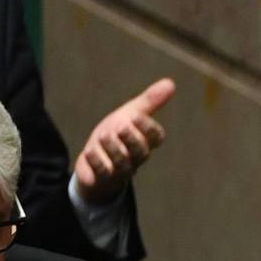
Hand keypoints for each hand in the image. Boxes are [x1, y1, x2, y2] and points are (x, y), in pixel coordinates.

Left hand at [72, 78, 174, 202]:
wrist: (94, 161)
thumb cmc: (117, 136)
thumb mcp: (130, 115)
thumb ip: (149, 102)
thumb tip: (170, 83)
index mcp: (145, 141)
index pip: (156, 137)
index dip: (148, 128)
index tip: (136, 115)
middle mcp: (135, 157)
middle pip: (141, 152)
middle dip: (132, 139)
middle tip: (121, 126)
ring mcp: (119, 170)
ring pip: (123, 163)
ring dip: (114, 149)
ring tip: (103, 135)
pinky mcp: (102, 178)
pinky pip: (102, 174)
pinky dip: (97, 163)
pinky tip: (90, 151)